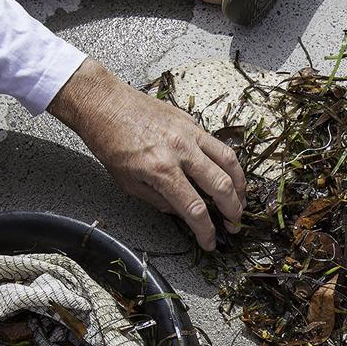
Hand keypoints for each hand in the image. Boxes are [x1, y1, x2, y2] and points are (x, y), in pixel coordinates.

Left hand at [49, 58, 245, 250]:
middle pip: (220, 186)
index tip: (210, 242)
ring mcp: (189, 134)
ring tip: (242, 201)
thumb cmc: (110, 142)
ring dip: (240, 186)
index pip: (194, 209)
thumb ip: (159, 201)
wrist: (104, 103)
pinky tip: (231, 176)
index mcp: (161, 170)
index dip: (206, 231)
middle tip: (234, 225)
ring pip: (228, 162)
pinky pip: (220, 145)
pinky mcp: (192, 123)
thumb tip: (182, 212)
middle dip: (232, 211)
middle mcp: (180, 151)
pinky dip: (230, 164)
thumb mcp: (128, 183)